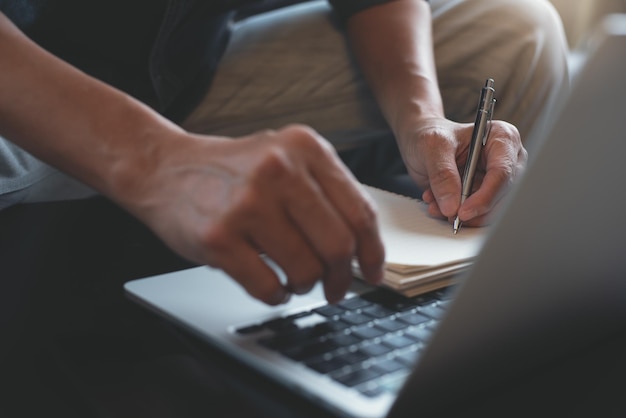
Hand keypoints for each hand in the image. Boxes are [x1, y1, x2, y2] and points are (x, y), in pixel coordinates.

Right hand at [121, 124, 384, 304]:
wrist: (165, 169)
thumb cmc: (232, 171)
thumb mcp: (285, 159)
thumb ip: (325, 193)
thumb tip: (363, 249)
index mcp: (305, 148)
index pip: (360, 211)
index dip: (373, 252)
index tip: (374, 272)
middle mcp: (278, 170)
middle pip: (337, 245)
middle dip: (342, 277)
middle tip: (336, 288)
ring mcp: (247, 204)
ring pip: (305, 269)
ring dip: (306, 285)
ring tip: (296, 280)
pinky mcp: (219, 238)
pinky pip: (268, 286)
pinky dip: (277, 295)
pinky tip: (273, 286)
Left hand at [399, 117, 526, 226]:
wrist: (419, 143)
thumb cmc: (430, 135)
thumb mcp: (433, 147)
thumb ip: (443, 174)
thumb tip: (452, 205)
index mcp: (501, 138)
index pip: (502, 172)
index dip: (485, 196)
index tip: (464, 211)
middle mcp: (505, 159)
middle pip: (502, 194)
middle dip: (475, 210)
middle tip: (450, 215)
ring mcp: (495, 178)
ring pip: (491, 208)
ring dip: (463, 213)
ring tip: (437, 206)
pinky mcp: (483, 193)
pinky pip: (477, 212)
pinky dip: (456, 213)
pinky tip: (438, 205)